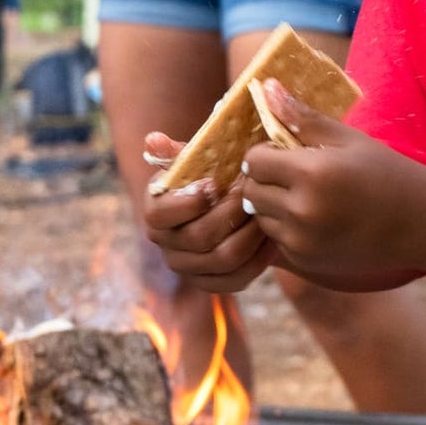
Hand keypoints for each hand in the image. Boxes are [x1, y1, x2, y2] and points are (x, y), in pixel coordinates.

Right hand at [140, 132, 273, 292]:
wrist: (233, 205)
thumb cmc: (214, 176)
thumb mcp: (197, 160)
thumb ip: (179, 151)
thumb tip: (153, 140)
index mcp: (156, 212)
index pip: (159, 214)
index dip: (187, 202)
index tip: (214, 184)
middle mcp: (166, 244)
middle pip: (199, 237)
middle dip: (230, 213)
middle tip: (252, 193)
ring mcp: (188, 268)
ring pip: (223, 259)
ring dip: (250, 234)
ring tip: (266, 212)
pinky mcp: (211, 283)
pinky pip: (237, 279)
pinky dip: (259, 259)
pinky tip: (272, 237)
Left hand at [239, 84, 425, 280]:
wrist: (421, 224)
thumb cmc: (387, 173)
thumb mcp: (348, 139)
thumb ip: (303, 118)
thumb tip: (265, 88)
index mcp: (312, 173)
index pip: (254, 161)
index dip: (265, 153)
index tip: (285, 152)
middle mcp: (302, 211)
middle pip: (251, 192)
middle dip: (264, 180)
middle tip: (292, 174)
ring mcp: (303, 242)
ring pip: (260, 219)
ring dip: (272, 206)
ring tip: (304, 197)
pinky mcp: (306, 263)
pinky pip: (277, 241)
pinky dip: (287, 229)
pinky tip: (316, 220)